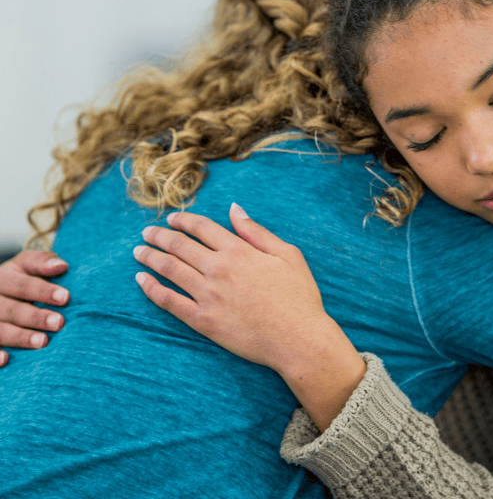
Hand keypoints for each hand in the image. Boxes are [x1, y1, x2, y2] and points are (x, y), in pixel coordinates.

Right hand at [0, 250, 69, 364]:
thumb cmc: (21, 279)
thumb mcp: (26, 266)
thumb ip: (42, 262)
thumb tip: (61, 266)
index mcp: (2, 278)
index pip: (22, 284)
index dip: (43, 291)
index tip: (65, 297)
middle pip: (12, 309)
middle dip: (35, 317)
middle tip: (59, 323)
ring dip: (20, 337)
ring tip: (43, 342)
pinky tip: (7, 360)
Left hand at [134, 204, 365, 430]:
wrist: (298, 339)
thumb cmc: (299, 296)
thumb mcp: (288, 255)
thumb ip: (256, 231)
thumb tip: (234, 209)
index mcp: (239, 251)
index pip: (202, 227)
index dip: (183, 220)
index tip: (171, 218)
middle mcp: (219, 269)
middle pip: (179, 245)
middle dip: (159, 236)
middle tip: (146, 232)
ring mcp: (208, 295)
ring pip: (170, 270)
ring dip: (150, 257)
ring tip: (138, 252)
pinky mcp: (203, 320)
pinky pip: (169, 301)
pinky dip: (151, 289)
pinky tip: (141, 280)